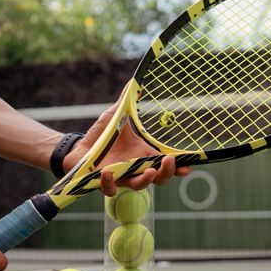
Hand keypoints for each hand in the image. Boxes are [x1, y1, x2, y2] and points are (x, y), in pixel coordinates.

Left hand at [64, 83, 190, 195]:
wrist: (81, 147)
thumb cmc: (102, 135)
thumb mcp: (116, 116)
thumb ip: (126, 101)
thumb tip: (134, 82)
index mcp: (142, 155)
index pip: (164, 163)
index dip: (178, 166)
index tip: (189, 165)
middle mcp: (135, 168)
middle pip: (158, 178)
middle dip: (167, 172)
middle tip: (171, 162)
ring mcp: (121, 176)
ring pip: (139, 186)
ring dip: (146, 180)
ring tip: (151, 171)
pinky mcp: (104, 182)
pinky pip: (111, 189)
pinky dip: (110, 183)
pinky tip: (108, 172)